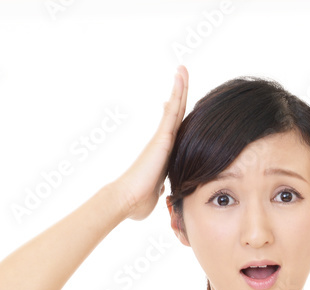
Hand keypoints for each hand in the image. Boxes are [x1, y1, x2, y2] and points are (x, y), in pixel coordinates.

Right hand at [112, 66, 188, 220]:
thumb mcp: (156, 192)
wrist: (127, 200)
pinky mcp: (162, 137)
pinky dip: (177, 93)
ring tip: (182, 68)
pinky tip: (180, 78)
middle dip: (178, 94)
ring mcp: (162, 137)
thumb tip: (157, 191)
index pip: (172, 130)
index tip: (173, 100)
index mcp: (164, 154)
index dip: (174, 114)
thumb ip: (158, 187)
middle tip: (180, 74)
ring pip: (174, 107)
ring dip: (179, 87)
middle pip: (174, 113)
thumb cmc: (138, 201)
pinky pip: (172, 110)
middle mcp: (162, 142)